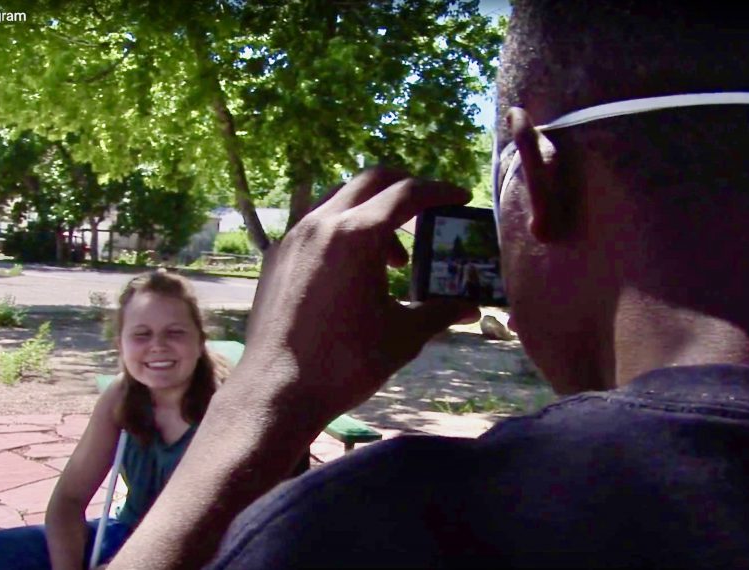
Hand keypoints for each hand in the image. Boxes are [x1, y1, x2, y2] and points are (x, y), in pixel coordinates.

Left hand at [239, 167, 479, 420]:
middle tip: (429, 210)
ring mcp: (294, 236)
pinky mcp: (276, 255)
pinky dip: (342, 228)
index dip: (440, 191)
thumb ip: (440, 311)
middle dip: (405, 188)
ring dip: (372, 209)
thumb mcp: (403, 336)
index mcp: (357, 234)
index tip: (461, 197)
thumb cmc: (346, 363)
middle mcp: (323, 222)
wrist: (277, 390)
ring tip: (392, 254)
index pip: (408, 193)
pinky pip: (315, 222)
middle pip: (371, 180)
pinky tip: (353, 268)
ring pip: (339, 196)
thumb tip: (471, 307)